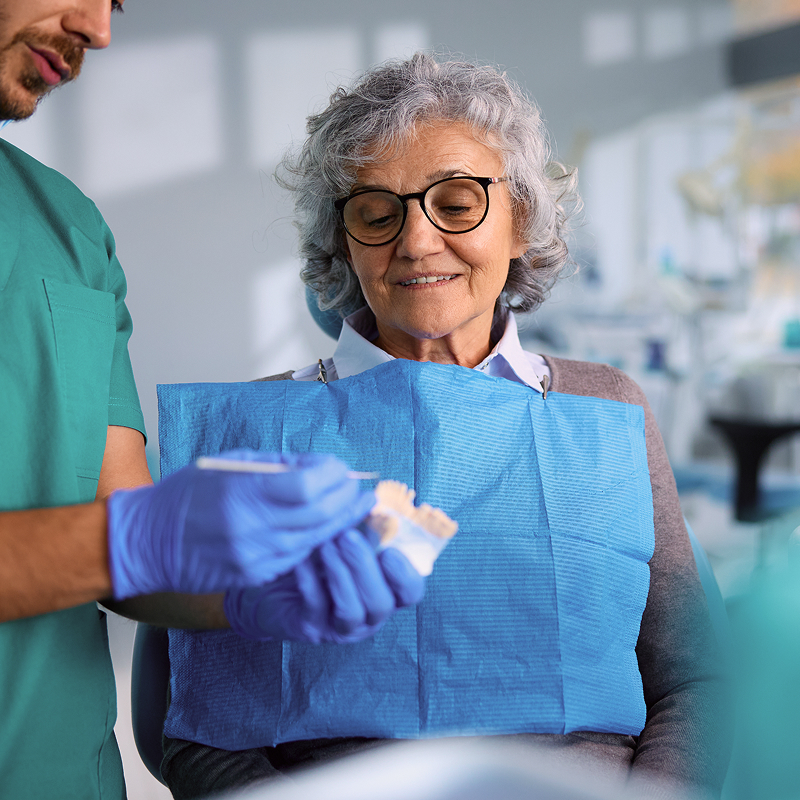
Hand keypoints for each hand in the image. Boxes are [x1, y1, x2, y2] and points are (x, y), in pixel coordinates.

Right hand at [106, 451, 374, 598]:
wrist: (149, 543)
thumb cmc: (186, 494)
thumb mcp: (228, 465)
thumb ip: (275, 466)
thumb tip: (317, 466)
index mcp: (243, 493)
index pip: (307, 486)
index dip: (331, 475)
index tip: (339, 467)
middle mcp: (252, 528)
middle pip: (319, 514)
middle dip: (346, 499)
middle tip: (360, 489)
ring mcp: (255, 556)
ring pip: (315, 539)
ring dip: (340, 522)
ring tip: (356, 506)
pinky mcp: (256, 575)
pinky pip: (298, 556)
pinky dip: (317, 540)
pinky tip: (329, 528)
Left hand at [224, 528, 425, 643]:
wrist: (280, 579)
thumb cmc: (322, 554)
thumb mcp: (345, 537)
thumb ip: (363, 525)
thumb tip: (370, 500)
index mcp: (387, 590)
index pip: (411, 591)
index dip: (405, 575)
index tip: (389, 550)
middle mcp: (370, 614)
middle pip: (381, 603)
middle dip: (365, 568)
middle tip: (348, 536)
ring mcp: (341, 627)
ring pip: (351, 612)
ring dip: (340, 575)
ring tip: (326, 544)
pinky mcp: (311, 628)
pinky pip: (315, 608)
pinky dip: (310, 582)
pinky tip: (303, 559)